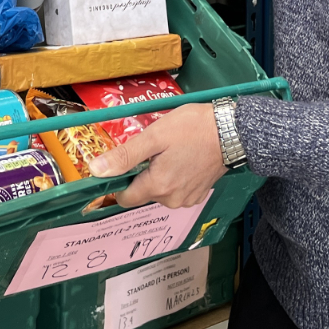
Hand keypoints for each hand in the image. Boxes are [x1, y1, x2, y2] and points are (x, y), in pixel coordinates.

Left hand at [87, 103, 226, 208]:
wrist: (232, 131)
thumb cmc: (193, 129)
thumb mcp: (154, 136)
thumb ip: (124, 156)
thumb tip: (97, 171)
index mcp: (158, 187)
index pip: (125, 198)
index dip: (120, 181)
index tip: (126, 162)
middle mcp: (172, 199)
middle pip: (143, 193)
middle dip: (143, 173)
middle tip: (154, 149)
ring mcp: (187, 199)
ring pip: (160, 191)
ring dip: (159, 174)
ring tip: (171, 151)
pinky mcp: (199, 194)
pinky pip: (176, 190)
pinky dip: (175, 177)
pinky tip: (183, 158)